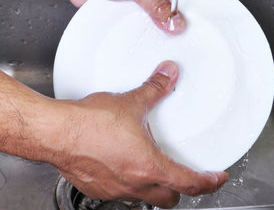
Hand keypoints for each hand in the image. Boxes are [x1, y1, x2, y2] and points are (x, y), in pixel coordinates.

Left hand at [34, 0, 192, 33]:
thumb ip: (156, 3)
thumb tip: (175, 21)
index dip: (191, 0)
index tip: (194, 19)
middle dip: (170, 15)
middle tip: (176, 32)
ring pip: (151, 11)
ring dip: (152, 22)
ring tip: (160, 36)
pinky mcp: (121, 3)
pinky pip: (135, 18)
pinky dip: (136, 26)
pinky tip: (141, 34)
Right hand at [38, 61, 227, 207]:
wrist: (56, 133)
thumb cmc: (89, 124)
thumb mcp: (131, 103)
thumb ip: (154, 89)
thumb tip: (169, 75)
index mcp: (149, 166)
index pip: (191, 184)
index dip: (210, 183)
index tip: (217, 177)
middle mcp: (134, 184)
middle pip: (170, 199)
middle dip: (180, 189)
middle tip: (182, 174)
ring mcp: (114, 190)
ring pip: (144, 198)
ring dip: (152, 186)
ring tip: (149, 166)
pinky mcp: (96, 188)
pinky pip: (119, 193)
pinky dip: (127, 183)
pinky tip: (119, 164)